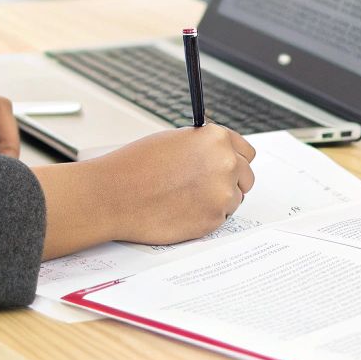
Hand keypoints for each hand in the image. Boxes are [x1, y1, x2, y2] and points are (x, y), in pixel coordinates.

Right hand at [33, 125, 256, 257]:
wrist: (114, 196)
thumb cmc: (135, 166)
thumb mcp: (174, 140)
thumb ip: (203, 146)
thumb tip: (219, 154)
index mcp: (216, 139)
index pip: (246, 151)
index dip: (234, 159)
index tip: (227, 166)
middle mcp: (226, 164)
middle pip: (247, 177)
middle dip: (231, 181)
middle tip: (206, 186)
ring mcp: (222, 194)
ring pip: (235, 199)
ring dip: (218, 200)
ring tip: (186, 198)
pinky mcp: (214, 220)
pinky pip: (220, 219)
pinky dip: (206, 217)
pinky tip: (181, 210)